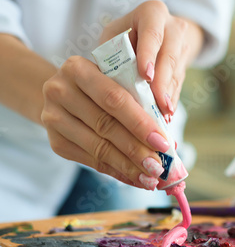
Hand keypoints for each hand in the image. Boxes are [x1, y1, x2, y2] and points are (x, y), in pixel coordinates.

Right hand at [42, 56, 169, 189]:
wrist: (63, 95)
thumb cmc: (101, 86)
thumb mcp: (116, 81)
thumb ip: (139, 101)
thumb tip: (169, 142)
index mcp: (78, 68)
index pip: (114, 99)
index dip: (140, 123)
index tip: (164, 143)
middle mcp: (60, 91)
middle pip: (106, 126)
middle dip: (137, 150)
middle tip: (159, 167)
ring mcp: (53, 118)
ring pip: (98, 147)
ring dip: (128, 166)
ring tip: (150, 178)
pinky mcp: (55, 142)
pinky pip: (90, 161)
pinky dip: (116, 171)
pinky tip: (134, 178)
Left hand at [100, 0, 203, 121]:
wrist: (154, 32)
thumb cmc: (125, 35)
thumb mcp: (114, 37)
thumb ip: (111, 55)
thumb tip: (106, 83)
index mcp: (152, 13)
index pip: (152, 33)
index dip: (149, 54)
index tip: (146, 75)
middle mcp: (173, 27)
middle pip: (169, 56)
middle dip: (162, 82)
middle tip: (157, 103)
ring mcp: (182, 47)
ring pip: (176, 73)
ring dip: (168, 97)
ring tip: (161, 115)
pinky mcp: (185, 66)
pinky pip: (178, 85)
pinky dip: (170, 101)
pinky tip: (166, 116)